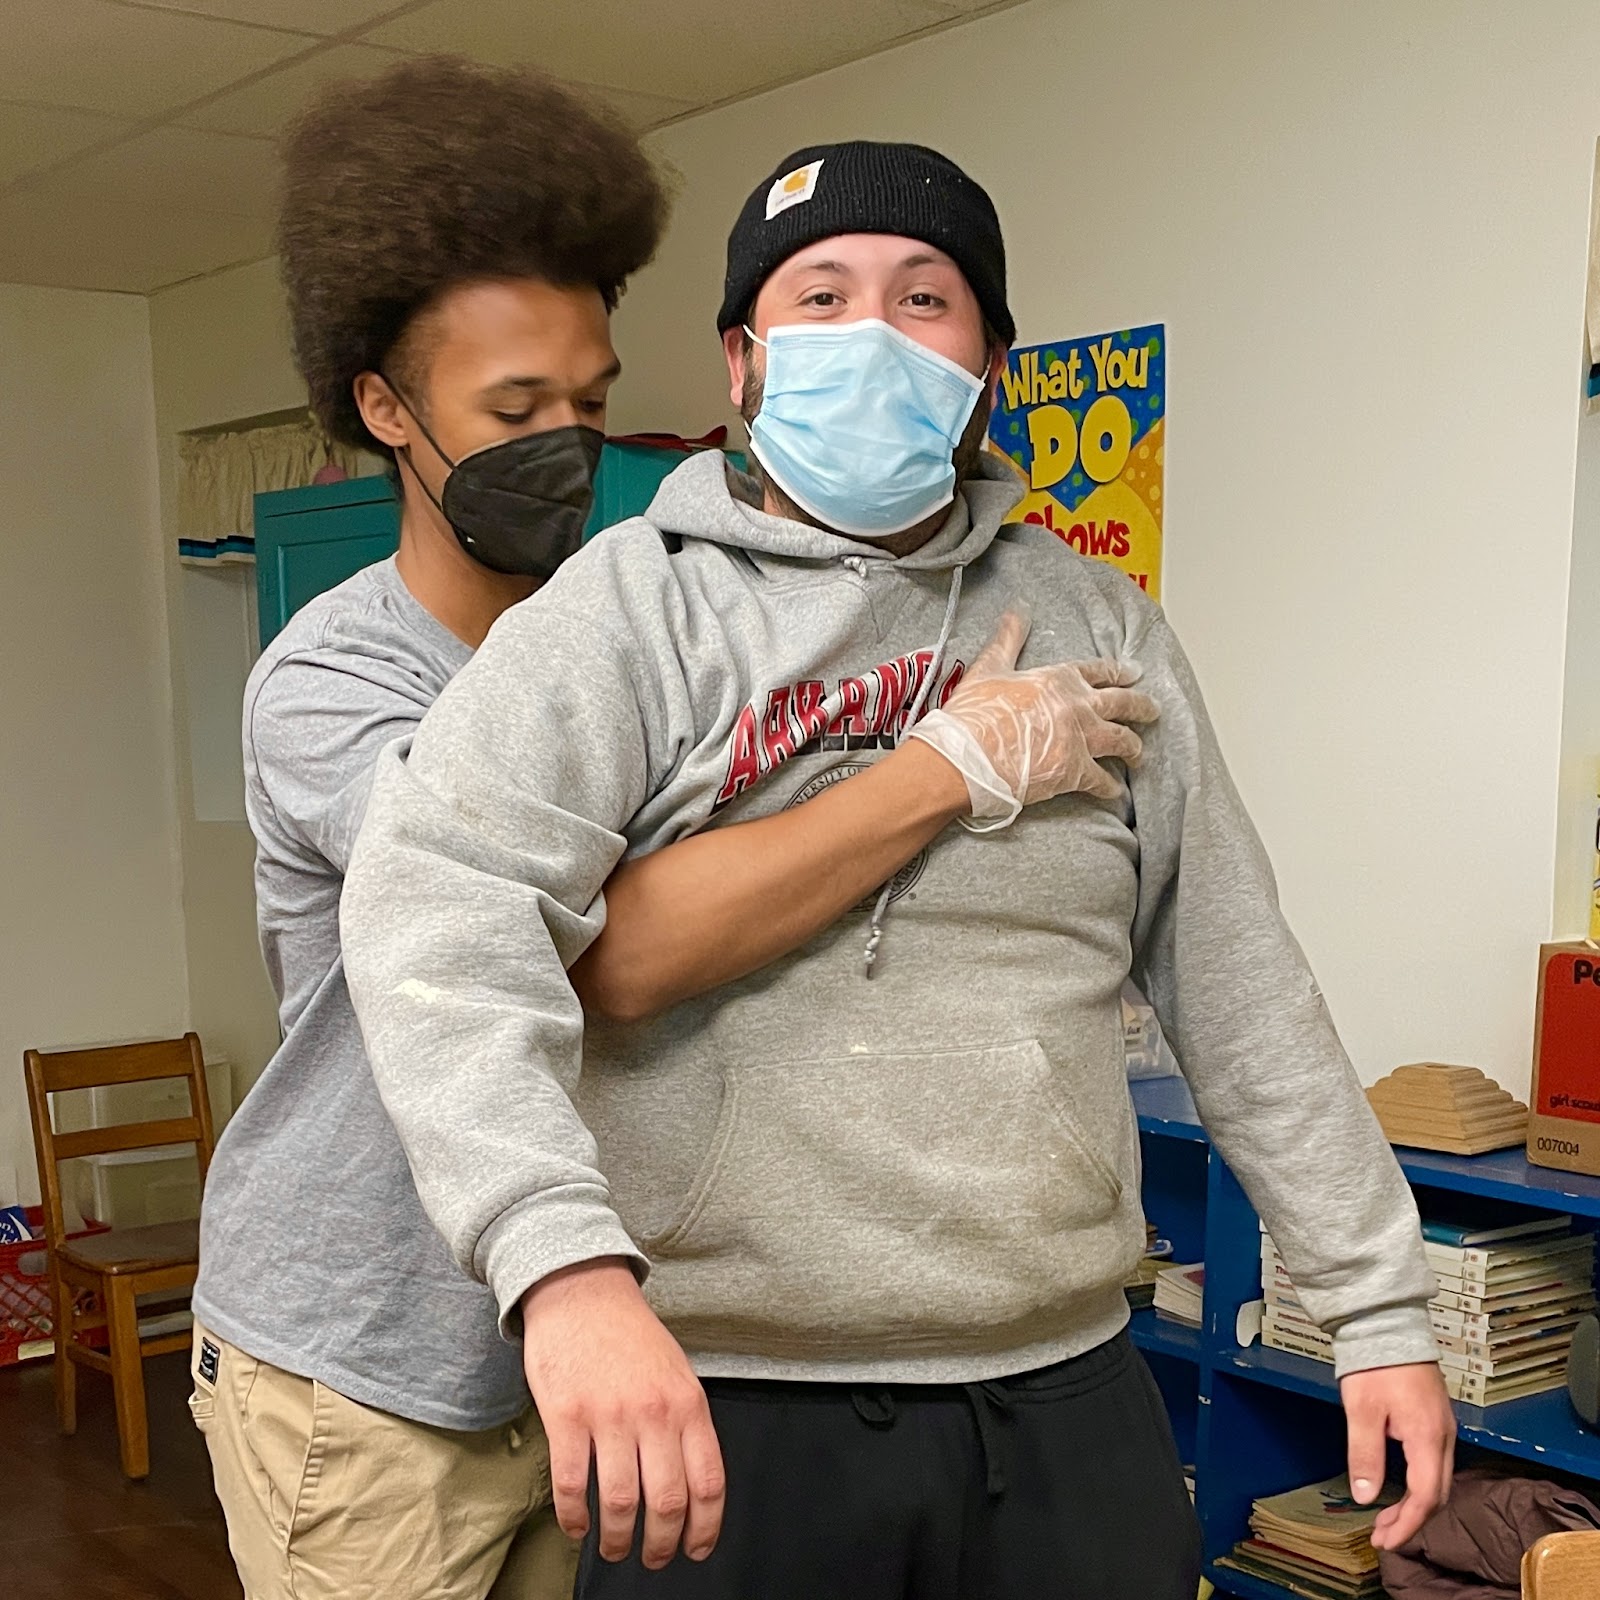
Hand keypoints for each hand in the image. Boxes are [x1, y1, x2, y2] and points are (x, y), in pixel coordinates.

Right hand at [521, 1258, 724, 1567]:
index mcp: (688, 1402)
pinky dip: (575, 1519)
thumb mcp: (677, 1371)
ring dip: (618, 1540)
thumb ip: (686, 1422)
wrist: (581, 1289)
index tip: (696, 1550)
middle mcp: (653, 1412)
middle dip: (662, 1545)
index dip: (705, 1528)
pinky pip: (573, 1486)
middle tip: (653, 1558)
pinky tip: (577, 1526)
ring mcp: (609, 1416)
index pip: (708, 1482)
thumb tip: (694, 1484)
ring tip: (615, 1548)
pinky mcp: (566, 1417)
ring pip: (620, 1503)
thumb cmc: (629, 1333)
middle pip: (667, 1502)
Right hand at [908, 610, 1158, 825]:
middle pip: (1122, 703)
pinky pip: (1103, 780)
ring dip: (1133, 748)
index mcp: (1059, 678)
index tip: (1134, 672)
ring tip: (1139, 754)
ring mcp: (1081, 739)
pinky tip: (1116, 792)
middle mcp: (1078, 706)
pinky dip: (1111, 787)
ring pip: (1122, 741)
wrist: (967, 756)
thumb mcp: (989, 667)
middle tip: (1153, 710)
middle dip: (1142, 706)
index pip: (1098, 671)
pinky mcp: (1076, 771)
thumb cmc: (975, 713)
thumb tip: (1018, 609)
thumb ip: (1009, 639)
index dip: (1118, 671)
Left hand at [1340, 1361, 1454, 1550]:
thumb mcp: (1362, 1410)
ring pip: (1439, 1480)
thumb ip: (1365, 1455)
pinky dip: (1420, 1485)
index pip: (1425, 1497)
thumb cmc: (1375, 1361)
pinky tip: (1401, 1488)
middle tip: (1383, 1536)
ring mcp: (1443, 1427)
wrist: (1387, 1322)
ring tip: (1388, 1519)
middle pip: (1437, 1494)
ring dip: (1416, 1505)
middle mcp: (1444, 1435)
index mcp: (1428, 1436)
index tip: (1386, 1541)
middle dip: (1411, 1521)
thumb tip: (1366, 1495)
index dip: (1407, 1525)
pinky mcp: (1436, 1419)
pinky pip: (1435, 1464)